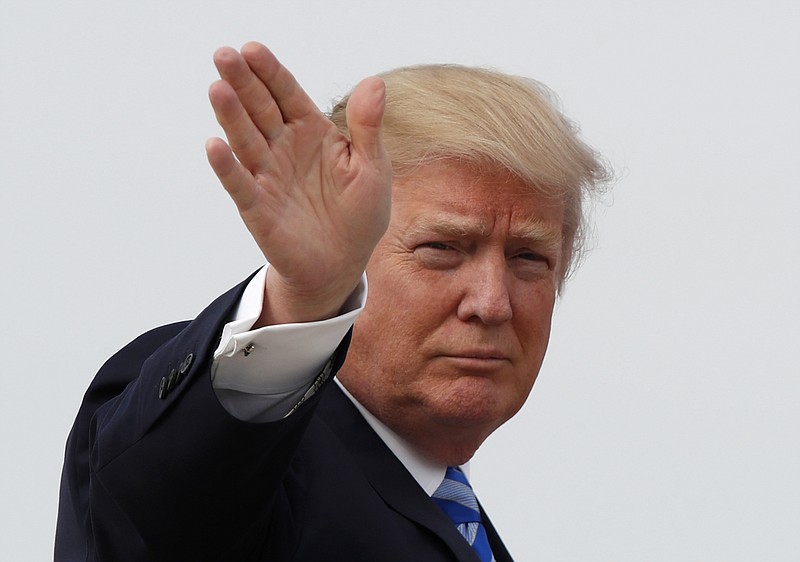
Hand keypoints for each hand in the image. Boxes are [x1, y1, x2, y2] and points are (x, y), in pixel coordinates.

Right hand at [206, 42, 390, 325]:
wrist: (342, 263)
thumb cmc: (359, 214)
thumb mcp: (373, 169)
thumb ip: (368, 128)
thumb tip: (375, 82)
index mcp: (311, 132)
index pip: (288, 95)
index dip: (271, 73)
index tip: (253, 49)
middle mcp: (283, 147)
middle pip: (260, 109)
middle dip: (243, 82)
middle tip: (224, 55)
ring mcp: (267, 175)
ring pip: (246, 140)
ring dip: (231, 116)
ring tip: (217, 88)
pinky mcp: (258, 207)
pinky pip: (241, 184)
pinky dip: (227, 166)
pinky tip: (215, 145)